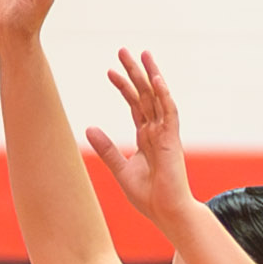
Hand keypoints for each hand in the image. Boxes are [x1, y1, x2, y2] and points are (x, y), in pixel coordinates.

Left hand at [86, 48, 197, 234]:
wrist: (166, 212)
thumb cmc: (148, 196)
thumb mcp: (121, 169)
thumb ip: (107, 149)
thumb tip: (89, 128)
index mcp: (146, 136)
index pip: (134, 104)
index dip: (123, 87)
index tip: (109, 72)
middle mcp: (157, 130)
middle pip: (145, 95)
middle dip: (135, 72)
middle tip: (123, 50)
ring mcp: (166, 134)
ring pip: (158, 97)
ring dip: (150, 75)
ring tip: (142, 54)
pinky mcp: (173, 141)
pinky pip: (169, 112)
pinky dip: (163, 96)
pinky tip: (156, 79)